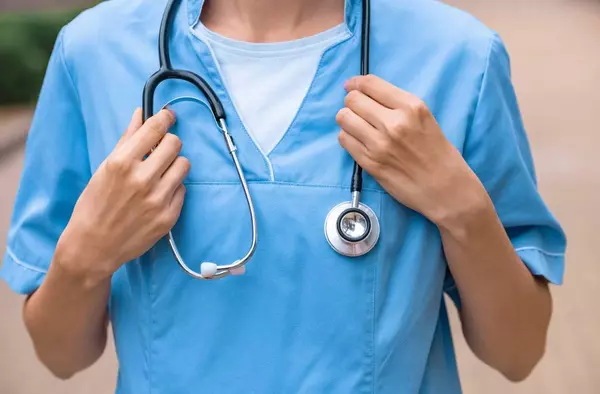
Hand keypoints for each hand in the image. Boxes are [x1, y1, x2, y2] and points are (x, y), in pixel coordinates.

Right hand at [56, 108, 189, 283]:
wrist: (94, 246)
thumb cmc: (95, 205)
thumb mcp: (104, 168)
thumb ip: (127, 140)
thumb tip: (141, 113)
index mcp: (121, 163)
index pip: (155, 129)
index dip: (165, 118)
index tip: (168, 116)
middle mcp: (142, 179)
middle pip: (175, 144)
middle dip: (169, 143)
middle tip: (161, 150)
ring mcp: (158, 199)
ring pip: (184, 165)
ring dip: (174, 165)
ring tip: (160, 173)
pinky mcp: (169, 216)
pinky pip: (183, 189)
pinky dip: (173, 188)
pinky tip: (158, 195)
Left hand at [336, 75, 486, 224]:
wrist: (446, 188)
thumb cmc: (439, 153)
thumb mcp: (426, 118)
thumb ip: (398, 106)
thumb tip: (367, 95)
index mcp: (411, 107)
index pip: (371, 84)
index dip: (356, 83)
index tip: (351, 86)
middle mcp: (393, 122)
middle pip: (352, 100)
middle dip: (351, 102)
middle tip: (356, 109)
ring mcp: (379, 144)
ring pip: (344, 118)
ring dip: (347, 119)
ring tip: (356, 125)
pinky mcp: (370, 163)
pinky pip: (344, 140)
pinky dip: (347, 137)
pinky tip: (358, 141)